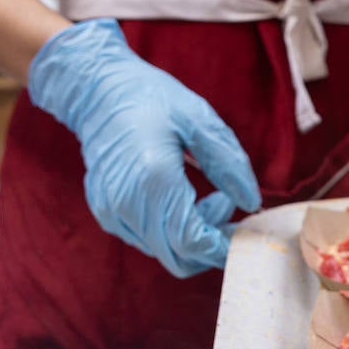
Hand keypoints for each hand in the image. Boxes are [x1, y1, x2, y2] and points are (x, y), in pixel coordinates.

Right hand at [28, 19, 260, 276]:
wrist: (96, 90)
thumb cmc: (151, 98)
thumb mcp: (200, 119)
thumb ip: (229, 163)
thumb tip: (252, 203)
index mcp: (154, 179)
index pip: (193, 241)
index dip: (223, 244)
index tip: (245, 226)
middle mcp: (127, 204)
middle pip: (179, 258)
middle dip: (211, 243)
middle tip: (228, 208)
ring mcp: (112, 212)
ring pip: (165, 253)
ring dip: (193, 236)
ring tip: (207, 197)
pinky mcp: (106, 214)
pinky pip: (148, 241)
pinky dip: (172, 231)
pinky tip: (182, 198)